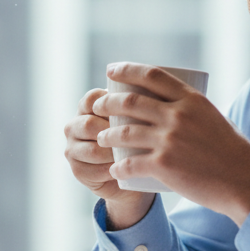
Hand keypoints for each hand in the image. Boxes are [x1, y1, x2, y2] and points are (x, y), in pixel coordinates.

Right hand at [64, 88, 155, 228]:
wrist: (136, 175)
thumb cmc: (145, 138)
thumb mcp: (147, 114)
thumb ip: (151, 95)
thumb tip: (176, 74)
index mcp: (90, 105)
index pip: (94, 98)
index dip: (112, 103)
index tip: (142, 110)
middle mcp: (76, 124)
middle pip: (90, 124)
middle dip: (115, 131)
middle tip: (145, 135)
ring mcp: (73, 148)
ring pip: (92, 148)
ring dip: (113, 153)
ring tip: (138, 155)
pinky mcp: (77, 171)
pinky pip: (91, 170)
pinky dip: (109, 171)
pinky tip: (123, 171)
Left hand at [92, 63, 249, 223]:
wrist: (244, 181)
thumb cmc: (231, 151)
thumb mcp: (212, 117)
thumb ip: (190, 109)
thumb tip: (167, 104)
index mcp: (191, 99)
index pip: (151, 75)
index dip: (127, 70)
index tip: (111, 71)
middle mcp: (178, 115)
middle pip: (130, 101)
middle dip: (107, 102)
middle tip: (97, 106)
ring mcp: (169, 140)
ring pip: (124, 132)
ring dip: (106, 135)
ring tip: (101, 138)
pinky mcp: (164, 165)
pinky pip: (130, 163)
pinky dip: (118, 167)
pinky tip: (114, 169)